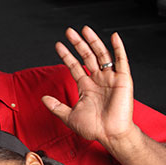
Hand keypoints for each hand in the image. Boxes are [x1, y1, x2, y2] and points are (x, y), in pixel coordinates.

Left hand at [42, 26, 135, 146]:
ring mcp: (110, 78)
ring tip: (84, 30)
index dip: (66, 56)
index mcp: (86, 87)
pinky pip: (121, 61)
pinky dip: (118, 48)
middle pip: (86, 56)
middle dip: (77, 44)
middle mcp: (98, 80)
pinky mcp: (122, 80)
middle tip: (69, 32)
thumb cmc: (93, 128)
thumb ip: (56, 107)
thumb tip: (43, 98)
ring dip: (93, 42)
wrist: (110, 135)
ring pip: (101, 55)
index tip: (58, 45)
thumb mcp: (69, 116)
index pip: (74, 66)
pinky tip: (114, 37)